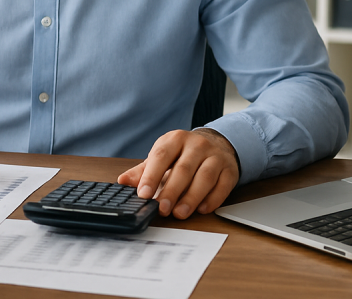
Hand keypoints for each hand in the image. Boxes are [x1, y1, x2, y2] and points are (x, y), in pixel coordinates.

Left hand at [117, 128, 238, 218]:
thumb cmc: (183, 154)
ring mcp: (215, 156)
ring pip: (205, 177)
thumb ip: (143, 170)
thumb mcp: (162, 156)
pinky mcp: (229, 170)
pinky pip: (223, 185)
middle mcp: (197, 145)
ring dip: (192, 197)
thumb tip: (122, 181)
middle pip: (183, 169)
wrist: (216, 144)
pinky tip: (202, 209)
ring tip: (180, 213)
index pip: (161, 156)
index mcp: (175, 139)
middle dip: (172, 191)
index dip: (151, 176)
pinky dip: (213, 199)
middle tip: (162, 209)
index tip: (143, 195)